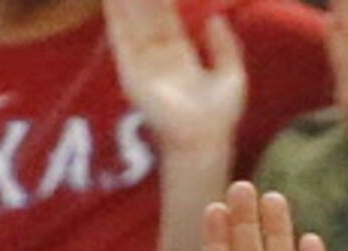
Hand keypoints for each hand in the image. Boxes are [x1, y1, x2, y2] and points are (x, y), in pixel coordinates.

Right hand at [105, 0, 247, 162]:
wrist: (202, 139)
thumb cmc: (220, 114)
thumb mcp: (231, 75)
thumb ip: (225, 46)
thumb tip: (216, 17)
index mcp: (180, 53)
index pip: (167, 18)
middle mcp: (158, 55)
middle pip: (147, 15)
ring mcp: (143, 63)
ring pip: (132, 22)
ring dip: (126, 2)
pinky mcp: (131, 72)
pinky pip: (121, 40)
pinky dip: (115, 18)